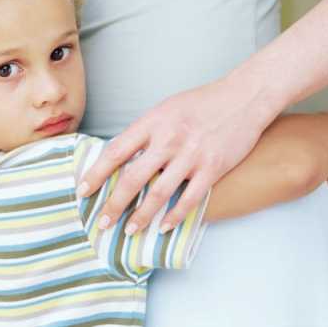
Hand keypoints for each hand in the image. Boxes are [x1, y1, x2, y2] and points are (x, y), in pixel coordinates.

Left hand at [77, 77, 280, 233]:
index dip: (96, 173)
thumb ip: (144, 132)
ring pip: (159, 193)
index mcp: (152, 122)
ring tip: (129, 230)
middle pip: (132, 177)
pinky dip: (174, 216)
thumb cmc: (201, 103)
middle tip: (102, 220)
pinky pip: (189, 199)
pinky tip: (163, 227)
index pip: (116, 151)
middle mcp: (168, 139)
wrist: (244, 97)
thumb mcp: (165, 109)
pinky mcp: (212, 168)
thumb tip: (120, 156)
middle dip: (114, 203)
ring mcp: (191, 155)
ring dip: (141, 216)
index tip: (83, 189)